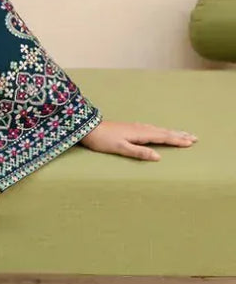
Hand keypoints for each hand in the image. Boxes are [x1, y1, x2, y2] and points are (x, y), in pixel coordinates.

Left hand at [80, 120, 196, 161]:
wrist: (89, 129)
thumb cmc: (103, 140)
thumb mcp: (121, 148)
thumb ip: (139, 153)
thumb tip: (158, 157)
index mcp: (141, 134)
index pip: (163, 137)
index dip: (177, 140)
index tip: (191, 142)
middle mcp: (140, 128)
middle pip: (164, 132)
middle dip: (179, 134)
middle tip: (194, 137)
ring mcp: (136, 127)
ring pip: (159, 129)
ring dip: (172, 132)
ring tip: (183, 134)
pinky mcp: (131, 128)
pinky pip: (152, 129)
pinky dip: (161, 131)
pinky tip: (160, 131)